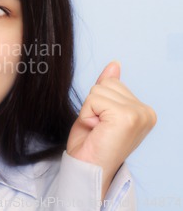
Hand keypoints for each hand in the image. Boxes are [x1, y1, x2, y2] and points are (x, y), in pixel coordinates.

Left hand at [67, 61, 156, 199]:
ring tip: (97, 130)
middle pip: (106, 83)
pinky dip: (87, 114)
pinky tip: (95, 130)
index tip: (103, 125)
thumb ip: (108, 87)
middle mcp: (146, 112)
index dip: (98, 102)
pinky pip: (94, 98)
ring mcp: (139, 114)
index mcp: (144, 110)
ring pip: (98, 90)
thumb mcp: (98, 110)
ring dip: (89, 110)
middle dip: (93, 104)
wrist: (87, 169)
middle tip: (98, 128)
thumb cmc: (91, 144)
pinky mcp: (127, 117)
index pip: (113, 83)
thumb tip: (114, 64)